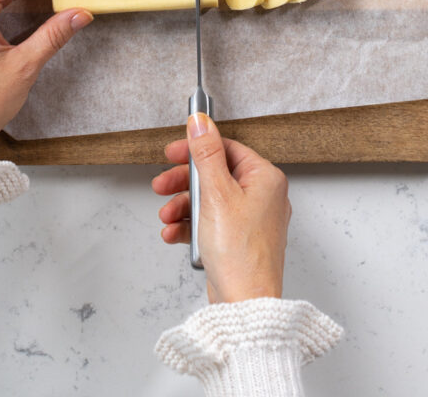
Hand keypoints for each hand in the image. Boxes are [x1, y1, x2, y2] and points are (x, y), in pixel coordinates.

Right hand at [152, 114, 290, 302]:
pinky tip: (174, 233)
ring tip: (166, 216)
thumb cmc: (240, 253)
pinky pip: (210, 223)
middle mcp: (262, 196)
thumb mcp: (216, 193)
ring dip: (183, 206)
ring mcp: (251, 220)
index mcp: (265, 178)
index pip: (227, 149)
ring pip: (209, 200)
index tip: (173, 152)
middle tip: (162, 185)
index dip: (196, 149)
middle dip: (184, 183)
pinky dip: (191, 226)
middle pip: (215, 175)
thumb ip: (205, 154)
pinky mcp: (238, 240)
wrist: (244, 304)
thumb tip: (200, 122)